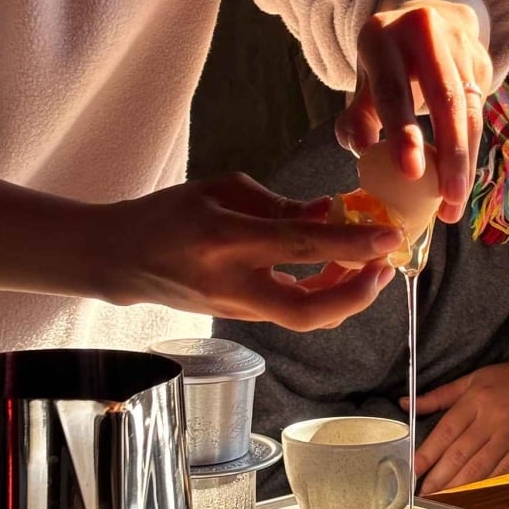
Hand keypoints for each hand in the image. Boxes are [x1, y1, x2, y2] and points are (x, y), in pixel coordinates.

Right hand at [96, 172, 402, 329]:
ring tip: (367, 264)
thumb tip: (332, 214)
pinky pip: (292, 312)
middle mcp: (231, 283)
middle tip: (383, 269)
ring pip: (304, 318)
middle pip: (306, 312)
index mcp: (225, 238)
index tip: (388, 235)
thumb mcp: (222, 190)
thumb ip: (280, 204)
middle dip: (356, 296)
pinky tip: (337, 270)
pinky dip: (322, 295)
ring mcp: (235, 308)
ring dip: (344, 296)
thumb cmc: (170, 213)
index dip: (349, 244)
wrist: (121, 259)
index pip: (298, 245)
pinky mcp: (239, 318)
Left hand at [335, 0, 491, 223]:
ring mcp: (460, 44)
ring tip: (455, 202)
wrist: (426, 19)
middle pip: (445, 99)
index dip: (403, 134)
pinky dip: (471, 150)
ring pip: (470, 109)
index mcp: (383, 36)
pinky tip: (462, 179)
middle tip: (448, 199)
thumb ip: (358, 117)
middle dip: (450, 155)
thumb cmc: (387, 65)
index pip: (394, 90)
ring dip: (465, 161)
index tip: (410, 174)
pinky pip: (480, 112)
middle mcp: (425, 32)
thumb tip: (362, 154)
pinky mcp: (482, 60)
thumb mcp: (365, 83)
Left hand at [405, 358, 508, 493]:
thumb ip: (440, 395)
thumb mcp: (475, 378)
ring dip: (457, 485)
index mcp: (477, 399)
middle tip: (421, 491)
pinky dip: (483, 483)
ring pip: (479, 467)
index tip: (413, 468)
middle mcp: (493, 419)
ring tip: (439, 497)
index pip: (446, 431)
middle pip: (460, 453)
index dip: (428, 453)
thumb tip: (406, 404)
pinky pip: (501, 471)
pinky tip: (469, 493)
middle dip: (438, 476)